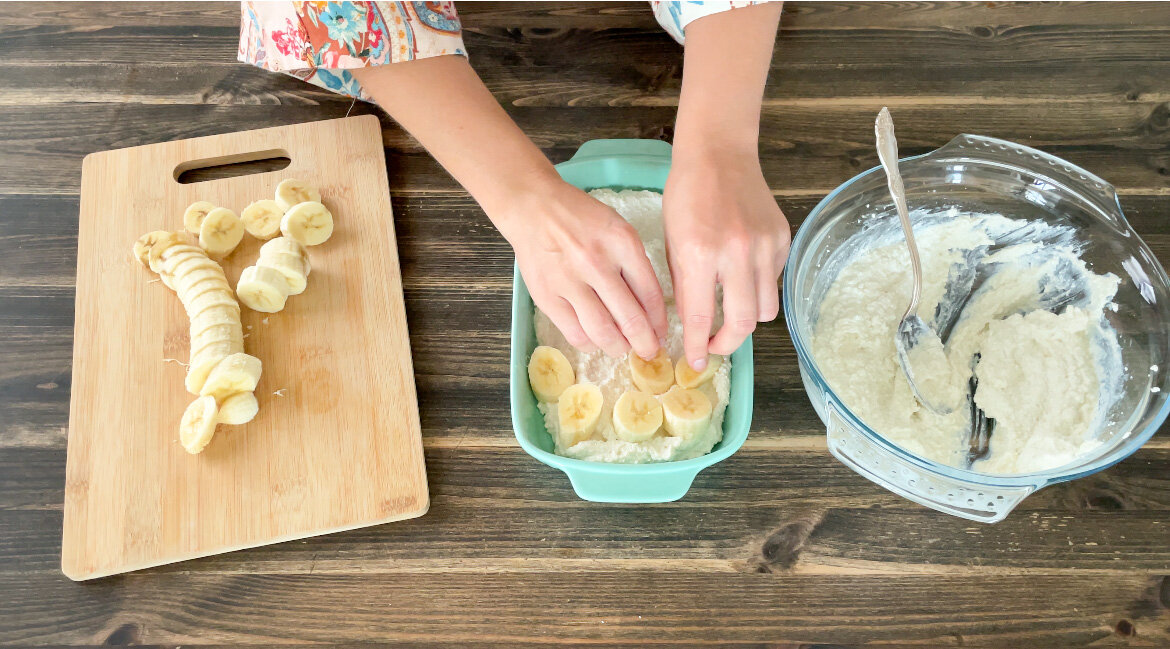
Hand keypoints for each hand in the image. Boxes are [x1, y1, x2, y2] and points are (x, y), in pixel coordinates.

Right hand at [496, 178, 668, 358]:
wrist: (533, 207)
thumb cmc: (580, 218)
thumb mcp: (617, 229)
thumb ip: (634, 265)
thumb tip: (648, 310)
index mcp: (622, 243)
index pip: (651, 294)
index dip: (659, 322)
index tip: (661, 334)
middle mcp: (597, 263)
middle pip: (631, 319)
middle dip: (645, 343)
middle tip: (648, 351)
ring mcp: (570, 282)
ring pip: (603, 332)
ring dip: (618, 347)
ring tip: (622, 348)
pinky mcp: (547, 297)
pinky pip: (575, 334)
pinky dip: (590, 344)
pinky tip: (596, 341)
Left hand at [663, 149, 789, 368]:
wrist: (718, 154)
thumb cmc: (686, 195)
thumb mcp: (671, 242)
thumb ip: (684, 284)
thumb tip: (693, 323)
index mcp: (700, 254)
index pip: (701, 318)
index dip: (698, 347)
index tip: (695, 362)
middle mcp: (736, 253)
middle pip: (743, 324)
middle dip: (728, 344)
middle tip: (715, 346)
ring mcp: (763, 246)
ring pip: (764, 308)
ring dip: (746, 317)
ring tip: (729, 308)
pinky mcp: (781, 238)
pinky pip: (773, 280)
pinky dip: (758, 286)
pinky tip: (742, 272)